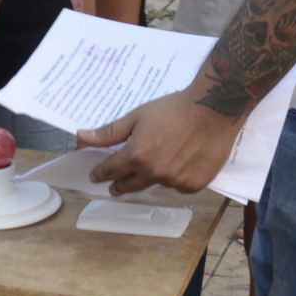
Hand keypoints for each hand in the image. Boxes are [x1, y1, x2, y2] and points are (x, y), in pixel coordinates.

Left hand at [80, 87, 245, 195]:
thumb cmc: (175, 109)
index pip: (111, 171)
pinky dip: (174, 179)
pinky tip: (178, 165)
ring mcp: (175, 181)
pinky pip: (177, 186)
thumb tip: (82, 137)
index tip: (96, 176)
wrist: (213, 110)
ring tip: (154, 165)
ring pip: (155, 185)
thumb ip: (110, 132)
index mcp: (137, 155)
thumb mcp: (138, 116)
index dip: (100, 174)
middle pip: (129, 186)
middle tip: (114, 186)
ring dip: (150, 178)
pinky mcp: (194, 184)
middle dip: (119, 185)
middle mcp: (154, 172)